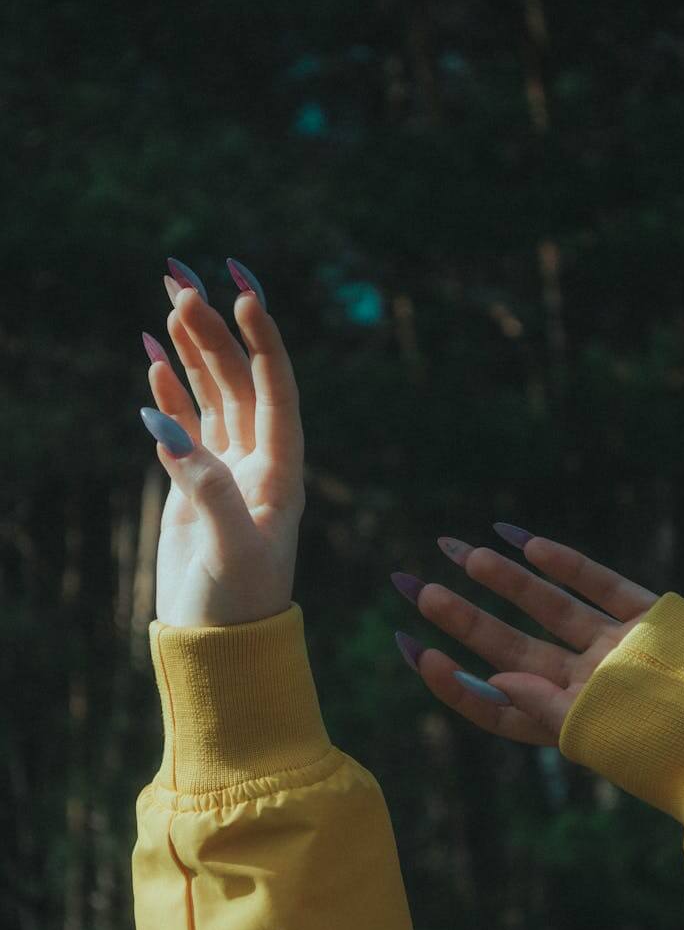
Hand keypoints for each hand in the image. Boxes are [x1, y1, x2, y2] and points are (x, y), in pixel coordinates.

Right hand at [142, 276, 304, 627]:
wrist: (220, 646)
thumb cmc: (239, 604)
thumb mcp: (229, 548)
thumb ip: (206, 488)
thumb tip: (165, 425)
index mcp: (282, 472)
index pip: (277, 392)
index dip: (263, 343)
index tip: (244, 296)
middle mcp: (259, 463)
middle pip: (239, 383)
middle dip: (215, 333)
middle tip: (183, 284)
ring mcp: (226, 472)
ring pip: (211, 397)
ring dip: (193, 353)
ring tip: (171, 303)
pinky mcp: (195, 487)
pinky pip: (184, 426)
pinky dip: (170, 393)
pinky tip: (156, 361)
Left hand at [405, 536, 658, 745]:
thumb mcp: (608, 739)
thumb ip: (548, 712)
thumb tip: (493, 680)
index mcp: (568, 725)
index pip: (498, 708)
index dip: (453, 684)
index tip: (415, 651)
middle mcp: (585, 686)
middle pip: (511, 648)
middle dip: (463, 617)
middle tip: (413, 586)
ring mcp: (616, 650)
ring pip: (550, 609)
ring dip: (507, 581)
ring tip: (464, 553)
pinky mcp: (649, 620)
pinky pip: (601, 586)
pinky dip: (566, 564)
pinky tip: (526, 543)